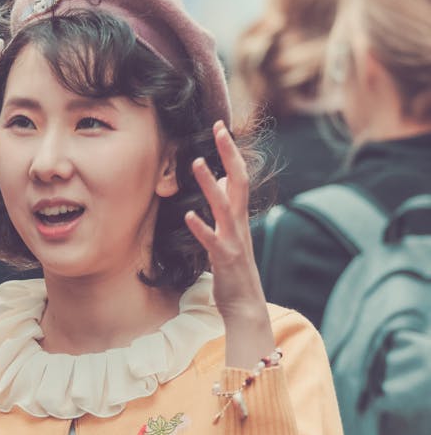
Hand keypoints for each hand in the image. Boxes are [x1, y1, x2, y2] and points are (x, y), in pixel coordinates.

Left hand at [185, 122, 274, 365]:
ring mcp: (234, 240)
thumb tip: (222, 183)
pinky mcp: (225, 258)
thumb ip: (227, 210)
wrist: (246, 306)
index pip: (239, 177)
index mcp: (240, 218)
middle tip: (219, 129)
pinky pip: (212, 239)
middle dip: (229, 154)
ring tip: (196, 163)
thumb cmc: (235, 271)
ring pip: (225, 206)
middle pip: (239, 181)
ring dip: (211, 184)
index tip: (221, 128)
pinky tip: (188, 214)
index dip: (231, 152)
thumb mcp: (231, 235)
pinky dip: (201, 226)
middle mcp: (240, 224)